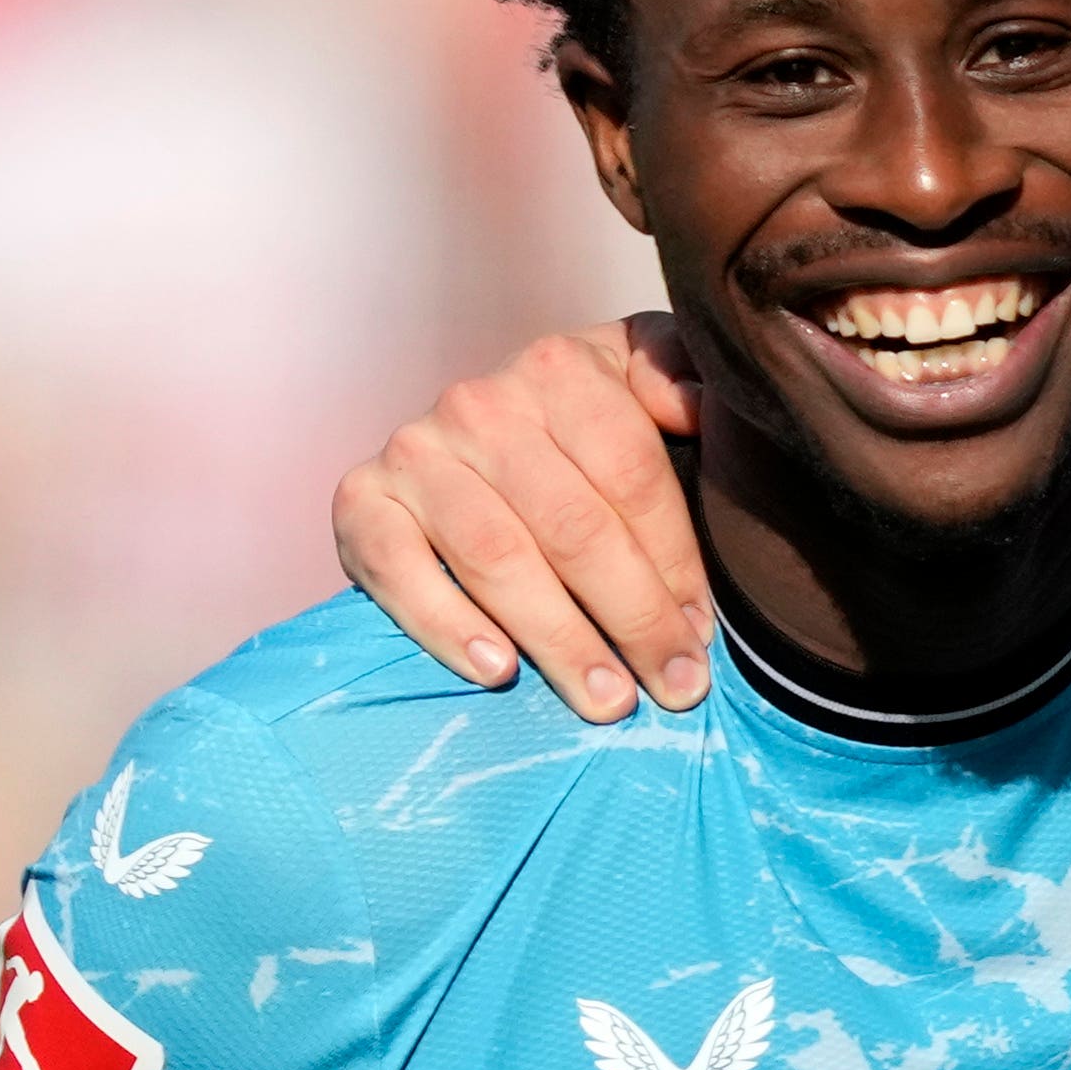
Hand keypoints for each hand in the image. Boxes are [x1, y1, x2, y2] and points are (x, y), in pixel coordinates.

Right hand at [332, 315, 711, 722]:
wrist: (466, 441)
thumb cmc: (581, 427)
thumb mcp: (641, 379)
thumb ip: (682, 377)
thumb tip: (711, 407)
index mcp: (560, 369)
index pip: (630, 476)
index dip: (675, 563)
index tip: (703, 634)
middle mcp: (480, 404)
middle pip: (573, 526)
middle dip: (633, 617)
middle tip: (674, 688)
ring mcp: (413, 451)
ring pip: (497, 558)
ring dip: (559, 639)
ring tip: (606, 700)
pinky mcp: (359, 501)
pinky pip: (402, 572)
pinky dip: (448, 627)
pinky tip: (499, 671)